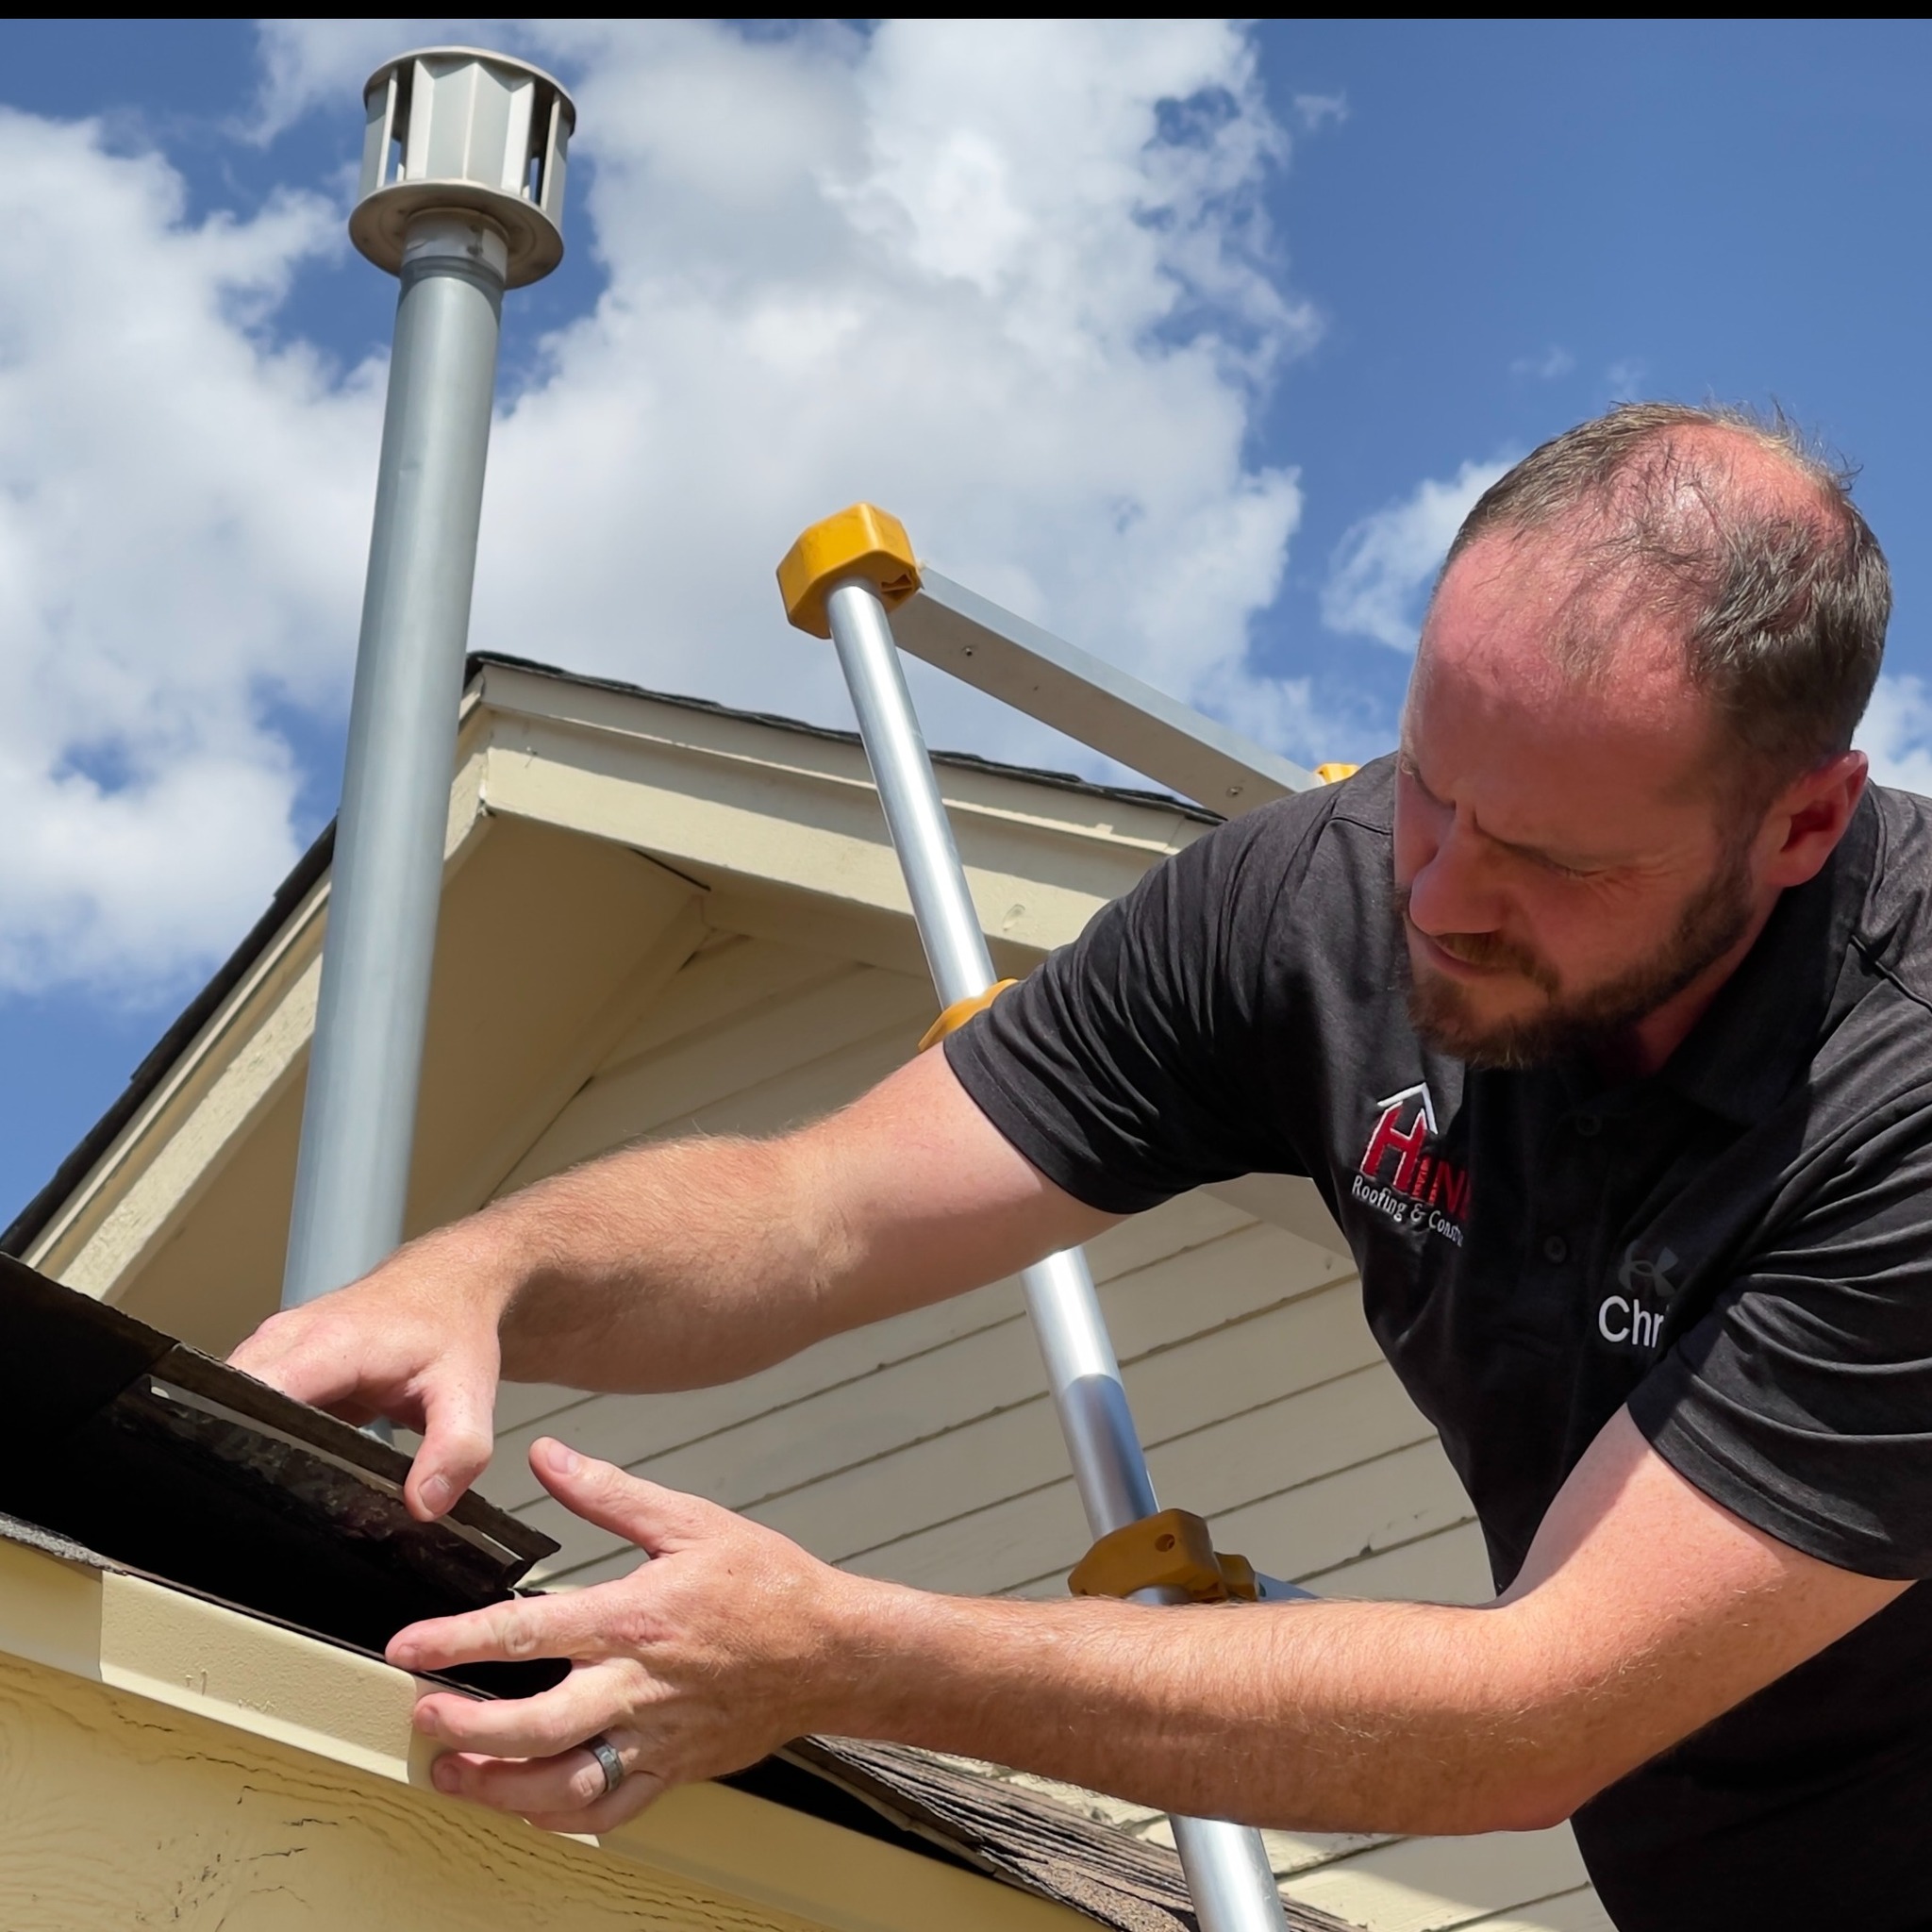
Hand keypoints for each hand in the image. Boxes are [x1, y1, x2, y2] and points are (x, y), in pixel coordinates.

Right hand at [228, 1221, 516, 1519]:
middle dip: (234, 1455)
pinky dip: (258, 1432)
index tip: (253, 1488)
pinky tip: (286, 1462)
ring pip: (230, 1404)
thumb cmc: (453, 1327)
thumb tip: (423, 1504)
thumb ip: (455, 1451)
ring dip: (242, 1445)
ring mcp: (275, 1347)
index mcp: (328, 1344)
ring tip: (271, 1488)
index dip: (243, 1444)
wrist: (450, 1282)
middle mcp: (286, 1339)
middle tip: (262, 1504)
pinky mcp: (277, 1361)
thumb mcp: (469, 1393)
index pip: (253, 1397)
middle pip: (227, 1405)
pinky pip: (248, 1401)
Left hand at [388, 1440, 859, 1833]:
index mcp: (633, 1620)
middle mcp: (636, 1688)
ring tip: (455, 1773)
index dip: (457, 1641)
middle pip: (534, 1727)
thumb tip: (548, 1457)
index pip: (526, 1632)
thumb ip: (609, 1492)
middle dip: (466, 1728)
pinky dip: (558, 1815)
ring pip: (561, 1784)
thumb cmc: (768, 1585)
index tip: (408, 1647)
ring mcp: (654, 1738)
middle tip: (424, 1717)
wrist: (833, 1651)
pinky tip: (527, 1802)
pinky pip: (607, 1810)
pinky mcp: (673, 1770)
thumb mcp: (688, 1520)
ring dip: (497, 1786)